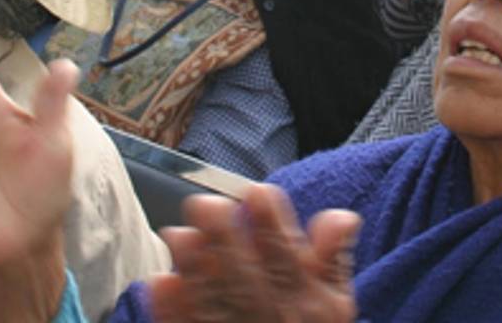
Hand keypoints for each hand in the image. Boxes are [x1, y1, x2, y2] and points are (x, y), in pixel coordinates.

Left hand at [149, 184, 359, 322]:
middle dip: (224, 239)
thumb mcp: (335, 303)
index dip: (272, 224)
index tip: (256, 191)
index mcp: (306, 302)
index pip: (287, 257)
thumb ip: (334, 259)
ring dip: (194, 269)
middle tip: (205, 203)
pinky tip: (159, 282)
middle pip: (244, 276)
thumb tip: (342, 215)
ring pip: (213, 302)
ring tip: (177, 234)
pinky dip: (173, 310)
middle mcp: (271, 318)